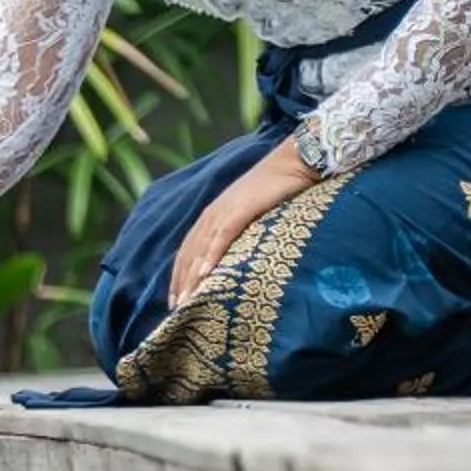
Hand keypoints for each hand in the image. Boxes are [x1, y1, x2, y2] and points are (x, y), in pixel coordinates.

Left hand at [170, 144, 316, 306]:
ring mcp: (225, 212)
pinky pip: (222, 236)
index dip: (180, 276)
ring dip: (192, 277)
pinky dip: (212, 255)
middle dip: (181, 283)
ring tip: (186, 301)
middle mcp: (212, 215)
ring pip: (201, 249)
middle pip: (189, 254)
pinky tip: (206, 274)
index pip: (188, 251)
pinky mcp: (242, 210)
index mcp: (212, 216)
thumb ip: (240, 232)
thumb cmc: (277, 189)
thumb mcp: (253, 214)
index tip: (176, 300)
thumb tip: (238, 258)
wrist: (295, 161)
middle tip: (176, 309)